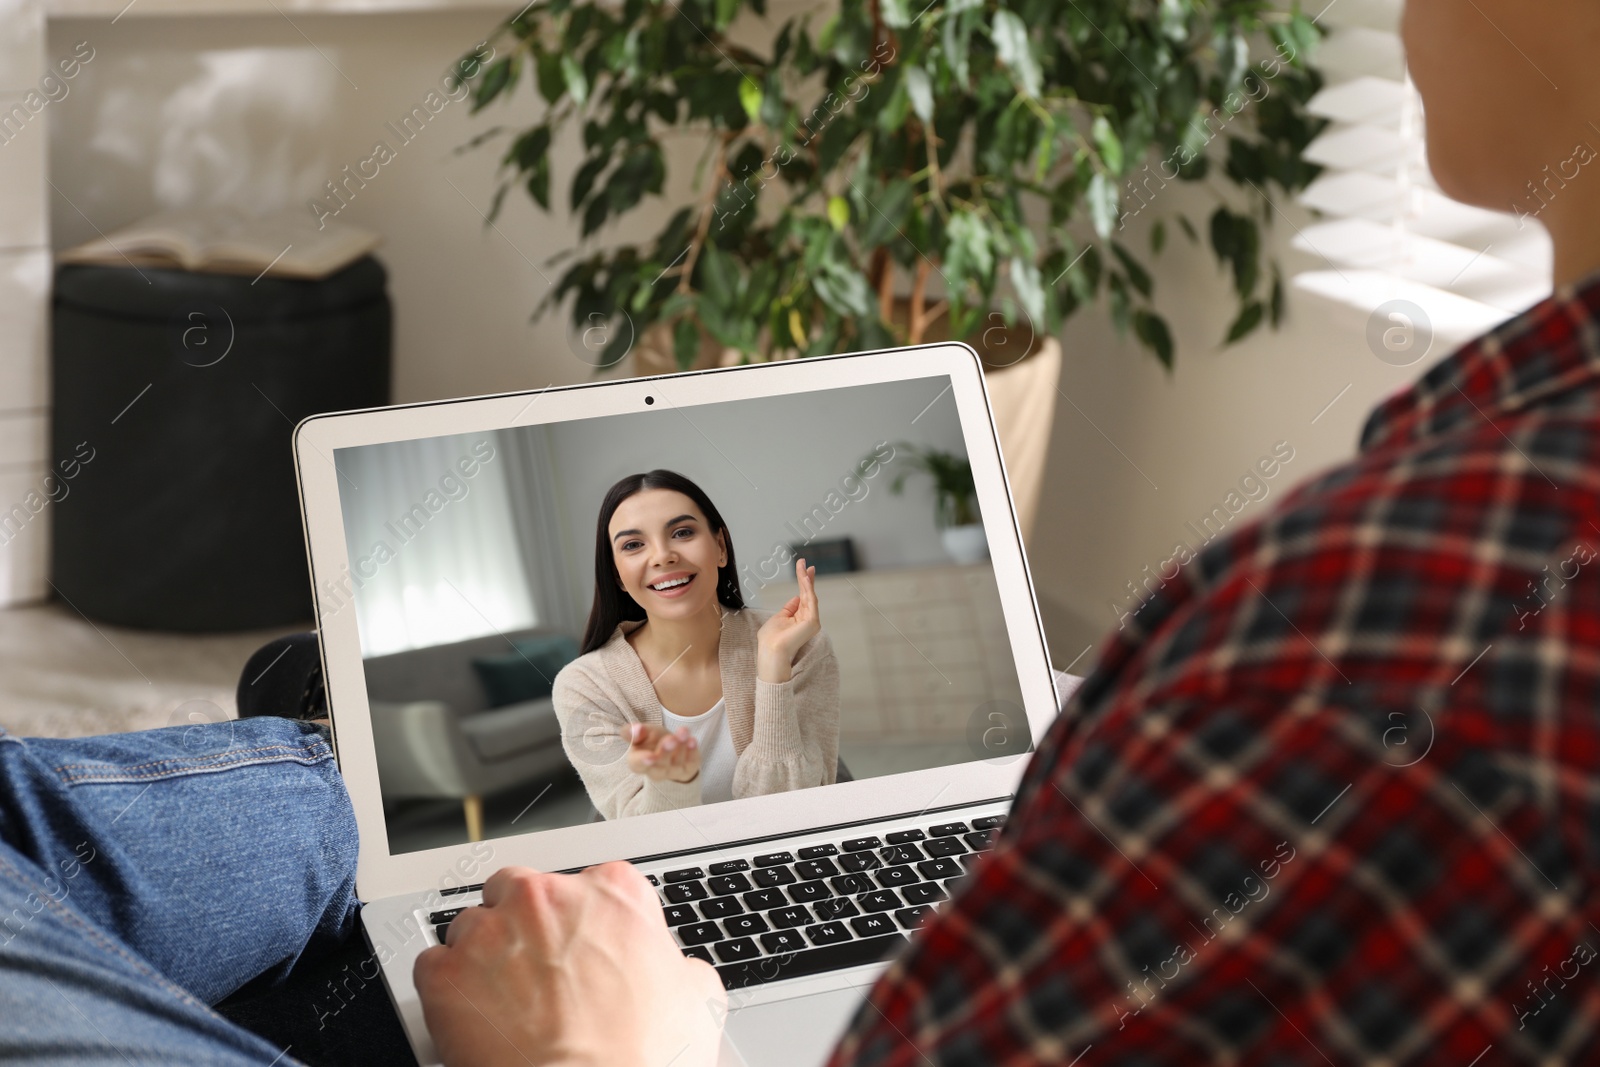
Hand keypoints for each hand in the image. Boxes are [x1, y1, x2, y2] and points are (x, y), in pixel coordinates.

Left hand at [415, 863, 725, 1066]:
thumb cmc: (642, 1058)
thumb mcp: (696, 999)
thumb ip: (675, 965)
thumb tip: (675, 972)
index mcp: (614, 892)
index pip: (589, 884)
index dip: (583, 921)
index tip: (582, 946)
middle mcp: (547, 898)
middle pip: (519, 891)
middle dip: (524, 926)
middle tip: (538, 974)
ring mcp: (492, 932)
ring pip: (471, 925)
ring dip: (483, 956)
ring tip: (503, 1003)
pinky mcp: (447, 974)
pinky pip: (433, 965)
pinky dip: (446, 989)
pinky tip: (472, 1018)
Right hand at [624, 722, 700, 783]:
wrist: (671, 748)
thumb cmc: (652, 741)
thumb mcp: (642, 734)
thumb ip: (635, 732)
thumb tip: (635, 728)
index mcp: (638, 762)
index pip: (637, 764)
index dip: (642, 761)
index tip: (650, 756)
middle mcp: (655, 770)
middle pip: (659, 766)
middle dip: (665, 752)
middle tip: (670, 738)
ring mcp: (673, 772)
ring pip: (676, 763)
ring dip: (681, 747)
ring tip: (683, 732)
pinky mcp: (688, 768)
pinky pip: (691, 762)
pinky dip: (692, 751)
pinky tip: (692, 740)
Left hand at [756, 558, 820, 682]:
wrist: (771, 650)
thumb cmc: (771, 638)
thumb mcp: (779, 618)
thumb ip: (788, 608)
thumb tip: (796, 598)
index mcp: (799, 618)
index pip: (804, 596)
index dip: (804, 582)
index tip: (803, 568)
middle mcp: (808, 619)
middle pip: (808, 593)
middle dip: (806, 577)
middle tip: (805, 563)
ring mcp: (812, 621)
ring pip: (810, 595)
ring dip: (806, 579)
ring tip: (803, 566)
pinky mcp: (812, 622)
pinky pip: (811, 600)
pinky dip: (808, 588)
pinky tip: (805, 577)